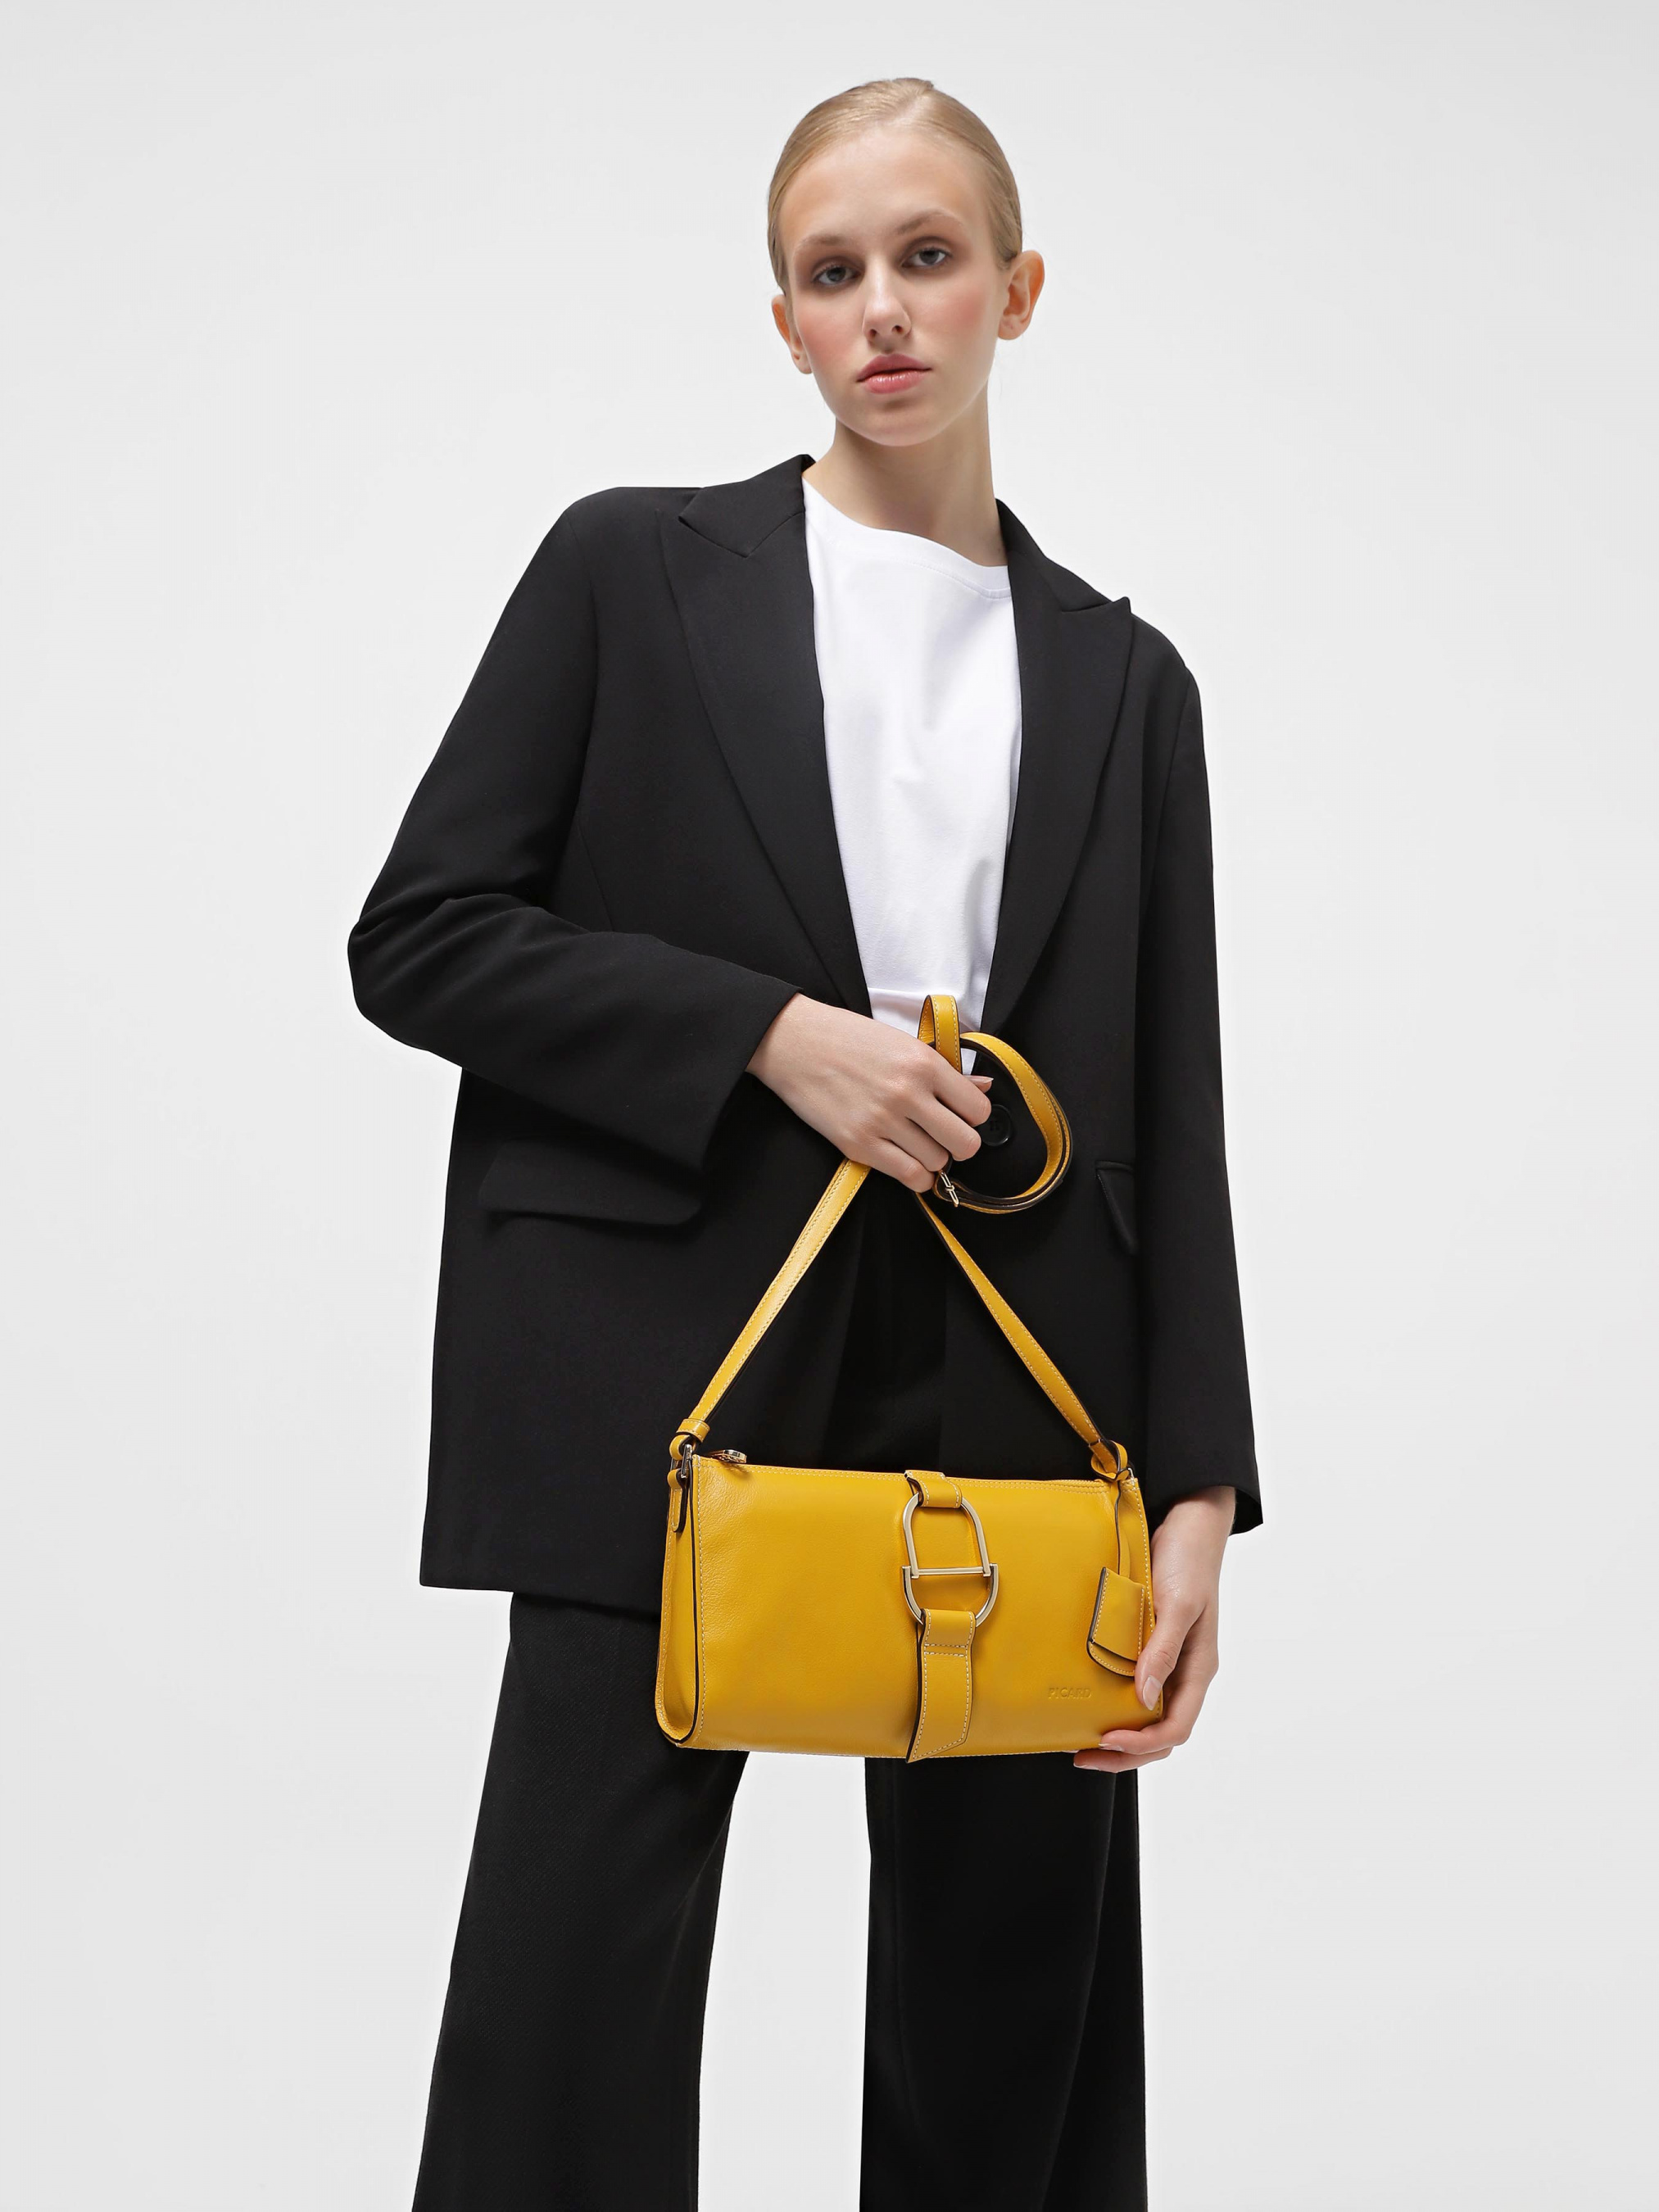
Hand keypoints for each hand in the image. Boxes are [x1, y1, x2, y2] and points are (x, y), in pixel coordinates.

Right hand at [746, 993, 993, 1189]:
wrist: (794, 1042)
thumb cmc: (848, 1038)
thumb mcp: (902, 1042)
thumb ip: (945, 1070)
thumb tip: (984, 1088)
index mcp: (923, 1063)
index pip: (978, 1109)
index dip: (972, 1117)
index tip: (958, 1115)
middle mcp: (907, 1093)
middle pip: (965, 1144)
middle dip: (959, 1144)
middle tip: (942, 1136)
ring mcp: (882, 1121)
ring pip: (937, 1163)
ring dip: (932, 1158)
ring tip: (916, 1144)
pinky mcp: (858, 1144)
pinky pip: (908, 1177)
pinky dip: (915, 1176)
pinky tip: (907, 1161)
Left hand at [1073, 1485, 1234, 1772]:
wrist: (1187, 1525)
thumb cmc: (1188, 1562)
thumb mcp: (1178, 1605)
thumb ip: (1164, 1650)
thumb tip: (1145, 1696)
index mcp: (1198, 1669)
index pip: (1175, 1727)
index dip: (1142, 1744)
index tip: (1105, 1740)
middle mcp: (1184, 1672)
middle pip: (1160, 1731)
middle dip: (1125, 1752)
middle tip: (1082, 1755)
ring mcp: (1168, 1661)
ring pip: (1148, 1715)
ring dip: (1120, 1734)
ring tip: (1082, 1739)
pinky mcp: (1150, 1645)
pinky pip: (1136, 1686)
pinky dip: (1116, 1703)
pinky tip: (1090, 1701)